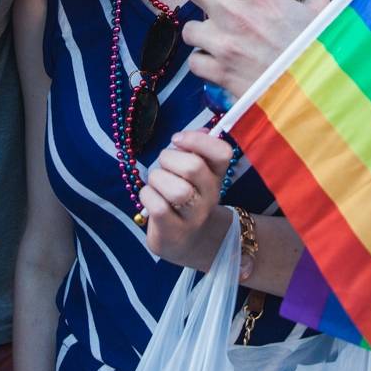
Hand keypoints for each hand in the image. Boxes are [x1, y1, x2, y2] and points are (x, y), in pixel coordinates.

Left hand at [130, 0, 335, 98]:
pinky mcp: (218, 74)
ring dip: (199, 33)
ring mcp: (225, 46)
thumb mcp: (321, 15)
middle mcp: (236, 17)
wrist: (316, 102)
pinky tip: (227, 68)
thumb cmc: (318, 56)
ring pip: (189, 29)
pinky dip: (205, 64)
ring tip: (228, 44)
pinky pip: (195, 62)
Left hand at [139, 130, 234, 269]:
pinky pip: (157, 206)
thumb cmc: (187, 196)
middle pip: (194, 167)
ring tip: (156, 184)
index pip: (222, 152)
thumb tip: (202, 130)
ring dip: (158, 179)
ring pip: (176, 190)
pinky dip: (147, 196)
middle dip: (169, 158)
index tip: (177, 140)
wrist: (190, 240)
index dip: (198, 140)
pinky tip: (150, 199)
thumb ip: (196, 148)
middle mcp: (210, 195)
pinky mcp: (174, 231)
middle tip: (163, 165)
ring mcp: (194, 216)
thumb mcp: (196, 171)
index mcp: (217, 174)